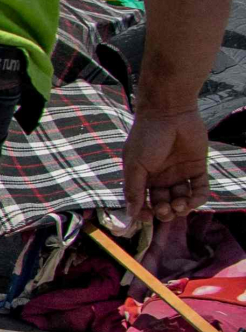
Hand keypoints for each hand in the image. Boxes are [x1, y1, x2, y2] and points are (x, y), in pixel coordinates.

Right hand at [122, 106, 209, 227]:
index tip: (148, 217)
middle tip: (165, 209)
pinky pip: (200, 189)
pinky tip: (192, 201)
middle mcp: (161, 177)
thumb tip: (130, 213)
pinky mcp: (197, 168)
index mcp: (143, 177)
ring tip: (179, 205)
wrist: (169, 113)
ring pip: (182, 199)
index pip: (144, 201)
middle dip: (164, 212)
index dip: (145, 212)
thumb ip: (133, 189)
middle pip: (163, 203)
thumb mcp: (135, 165)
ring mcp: (180, 173)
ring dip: (181, 207)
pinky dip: (198, 199)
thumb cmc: (146, 138)